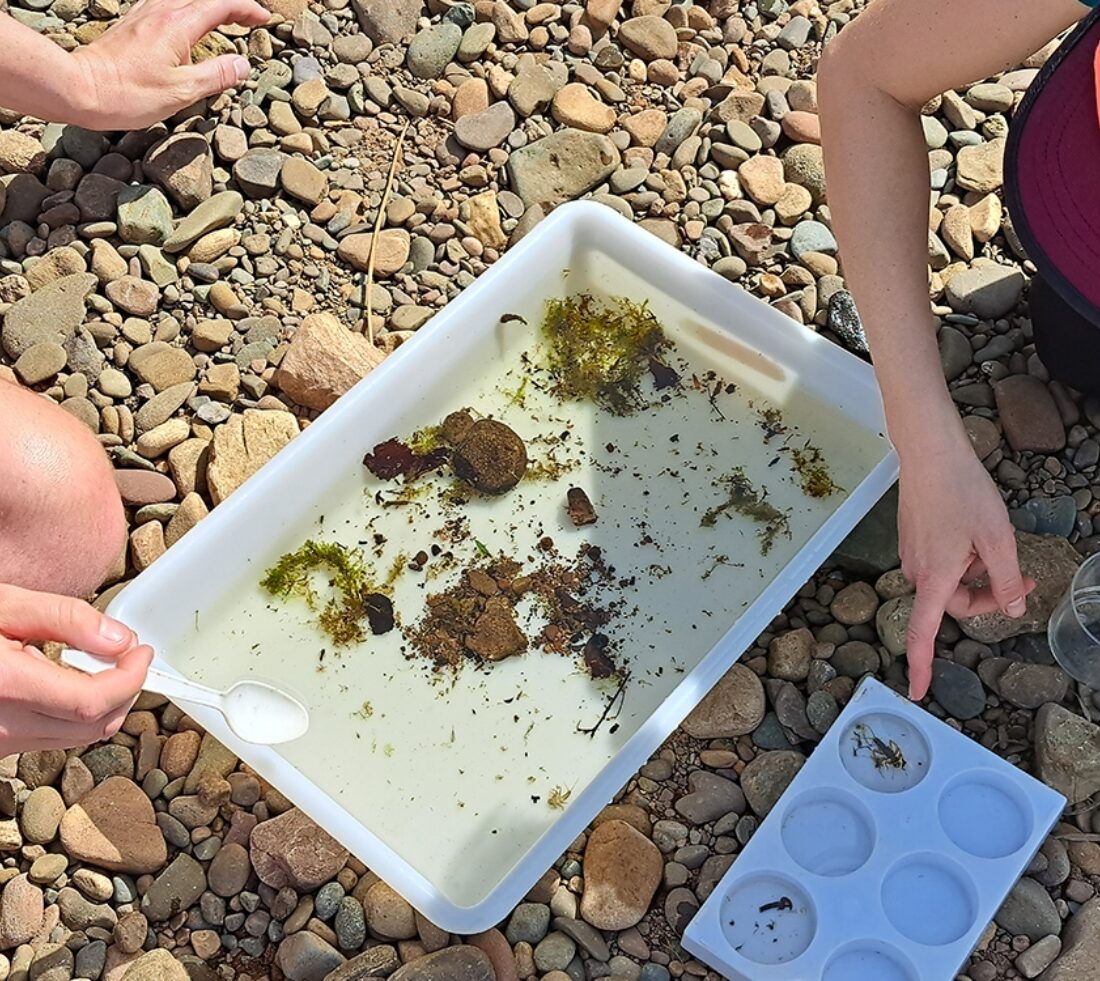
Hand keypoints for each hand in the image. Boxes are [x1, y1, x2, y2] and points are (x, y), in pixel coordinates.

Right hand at [0, 584, 151, 753]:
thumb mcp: (6, 603)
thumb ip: (67, 619)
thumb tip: (120, 640)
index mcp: (5, 684)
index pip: (93, 701)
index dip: (131, 678)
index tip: (141, 652)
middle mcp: (1, 724)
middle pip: (93, 726)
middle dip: (124, 691)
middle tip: (128, 656)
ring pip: (75, 738)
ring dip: (101, 706)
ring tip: (97, 666)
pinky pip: (48, 739)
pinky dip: (71, 715)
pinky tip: (62, 682)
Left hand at [69, 0, 269, 130]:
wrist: (80, 88)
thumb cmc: (129, 94)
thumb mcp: (182, 92)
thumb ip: (216, 75)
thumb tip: (242, 65)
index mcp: (178, 25)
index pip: (220, 6)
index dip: (246, 9)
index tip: (264, 18)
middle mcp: (160, 12)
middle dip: (230, 6)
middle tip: (249, 19)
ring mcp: (143, 16)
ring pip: (183, 0)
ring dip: (207, 7)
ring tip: (222, 21)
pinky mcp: (132, 26)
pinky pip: (165, 8)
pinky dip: (186, 13)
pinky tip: (185, 26)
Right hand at [898, 440, 1033, 700]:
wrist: (930, 454)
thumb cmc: (962, 492)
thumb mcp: (998, 538)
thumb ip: (1006, 580)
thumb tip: (1012, 611)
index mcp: (936, 577)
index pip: (923, 633)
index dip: (921, 665)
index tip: (917, 692)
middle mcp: (917, 571)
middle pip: (953, 605)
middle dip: (987, 598)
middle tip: (1023, 580)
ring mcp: (912, 554)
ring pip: (949, 582)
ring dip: (976, 574)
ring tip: (994, 541)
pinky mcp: (913, 540)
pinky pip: (940, 564)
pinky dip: (962, 558)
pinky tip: (974, 530)